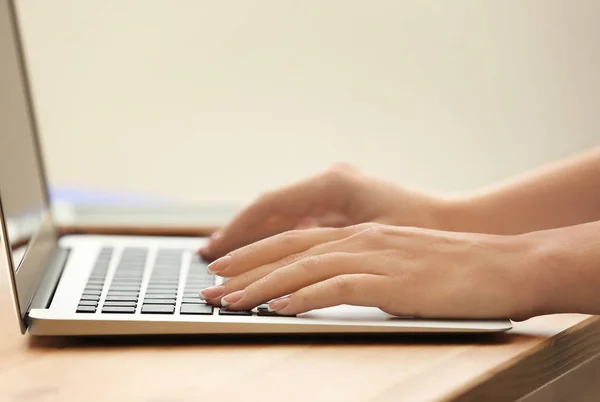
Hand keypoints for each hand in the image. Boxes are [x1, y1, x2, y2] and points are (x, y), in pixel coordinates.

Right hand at [199, 164, 448, 260]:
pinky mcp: (340, 207)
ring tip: (227, 259)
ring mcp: (334, 193)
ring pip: (282, 217)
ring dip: (255, 238)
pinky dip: (277, 239)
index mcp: (333, 183)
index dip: (239, 229)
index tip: (216, 250)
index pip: (271, 205)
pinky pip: (297, 223)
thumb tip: (278, 261)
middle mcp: (329, 182)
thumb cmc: (420, 227)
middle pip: (271, 210)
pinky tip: (262, 255)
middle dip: (240, 235)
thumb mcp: (368, 237)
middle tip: (211, 259)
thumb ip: (321, 245)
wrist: (456, 224)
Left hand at [199, 223, 537, 319]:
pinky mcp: (390, 281)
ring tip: (229, 300)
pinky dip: (302, 296)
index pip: (293, 239)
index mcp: (359, 233)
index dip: (255, 253)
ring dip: (261, 285)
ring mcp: (373, 257)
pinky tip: (279, 308)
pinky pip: (335, 287)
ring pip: (302, 267)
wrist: (503, 265)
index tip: (226, 268)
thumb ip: (360, 270)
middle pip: (287, 249)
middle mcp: (359, 239)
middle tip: (210, 285)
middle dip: (243, 268)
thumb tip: (322, 287)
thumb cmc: (454, 268)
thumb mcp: (398, 263)